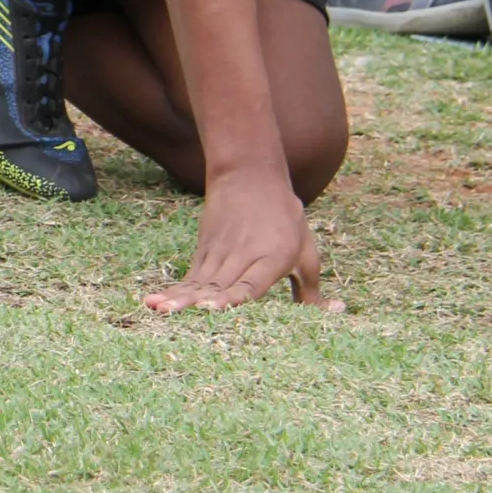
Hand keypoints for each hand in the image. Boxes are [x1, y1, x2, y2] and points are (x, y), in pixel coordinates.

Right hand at [143, 175, 339, 313]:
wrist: (249, 177)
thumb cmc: (285, 219)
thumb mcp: (306, 252)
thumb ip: (313, 290)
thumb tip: (335, 314)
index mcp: (271, 256)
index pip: (250, 282)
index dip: (233, 297)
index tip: (215, 308)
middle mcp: (241, 256)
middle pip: (216, 284)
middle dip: (193, 302)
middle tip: (172, 316)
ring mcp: (219, 253)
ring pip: (197, 281)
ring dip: (177, 297)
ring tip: (158, 311)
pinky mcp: (204, 252)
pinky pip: (190, 277)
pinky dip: (174, 291)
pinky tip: (156, 303)